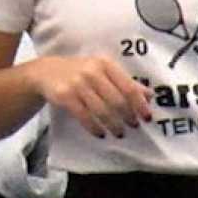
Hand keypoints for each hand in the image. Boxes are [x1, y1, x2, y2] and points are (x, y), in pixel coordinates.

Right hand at [28, 55, 152, 137]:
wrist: (47, 71)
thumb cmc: (82, 72)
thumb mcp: (104, 72)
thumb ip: (126, 82)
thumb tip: (150, 96)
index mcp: (106, 64)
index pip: (129, 87)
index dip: (140, 104)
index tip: (147, 117)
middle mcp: (92, 71)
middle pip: (117, 100)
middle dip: (127, 116)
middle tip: (133, 126)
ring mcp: (77, 83)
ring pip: (101, 110)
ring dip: (113, 125)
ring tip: (119, 133)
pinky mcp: (65, 95)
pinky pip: (84, 116)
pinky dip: (94, 127)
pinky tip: (101, 133)